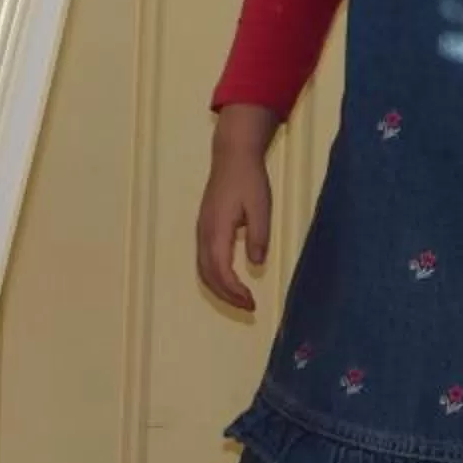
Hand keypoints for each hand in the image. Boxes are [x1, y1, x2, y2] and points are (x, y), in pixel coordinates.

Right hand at [196, 105, 280, 311]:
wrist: (232, 156)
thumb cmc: (249, 180)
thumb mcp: (261, 208)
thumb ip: (258, 236)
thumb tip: (256, 264)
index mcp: (217, 229)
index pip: (221, 270)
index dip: (234, 291)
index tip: (252, 302)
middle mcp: (204, 233)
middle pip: (208, 274)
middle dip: (226, 295)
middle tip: (248, 306)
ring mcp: (201, 230)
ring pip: (203, 269)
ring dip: (219, 288)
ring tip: (240, 298)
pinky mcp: (204, 227)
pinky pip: (204, 260)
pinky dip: (215, 276)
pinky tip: (231, 279)